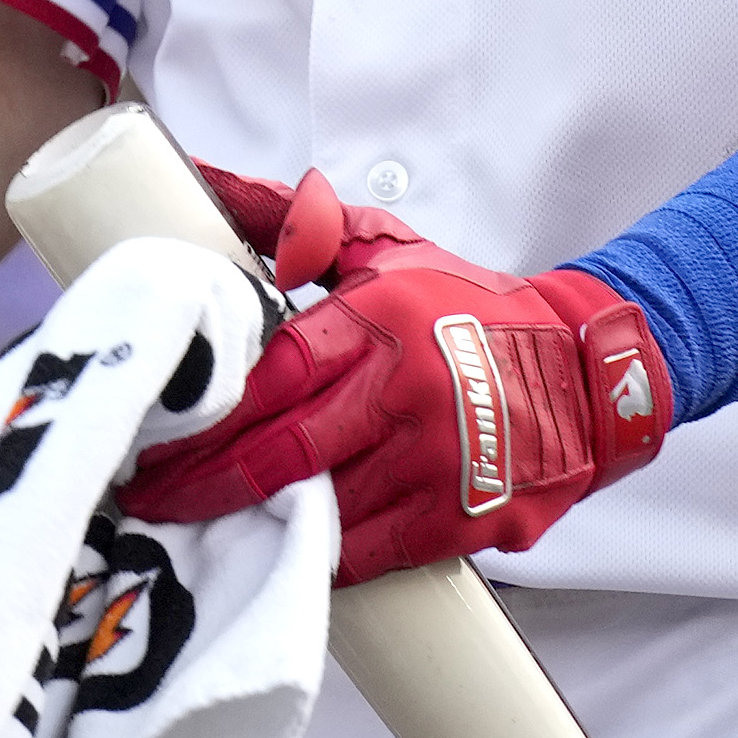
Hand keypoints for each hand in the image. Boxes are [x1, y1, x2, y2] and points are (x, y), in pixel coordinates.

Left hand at [116, 168, 673, 578]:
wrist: (592, 368)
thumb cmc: (471, 307)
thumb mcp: (387, 251)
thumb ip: (297, 223)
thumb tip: (208, 177)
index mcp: (378, 323)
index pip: (271, 377)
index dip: (203, 417)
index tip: (150, 436)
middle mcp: (407, 394)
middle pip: (282, 456)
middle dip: (203, 485)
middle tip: (145, 502)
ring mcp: (441, 464)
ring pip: (324, 513)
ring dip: (258, 529)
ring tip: (197, 535)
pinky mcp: (470, 520)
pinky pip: (375, 555)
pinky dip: (325, 560)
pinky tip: (283, 558)